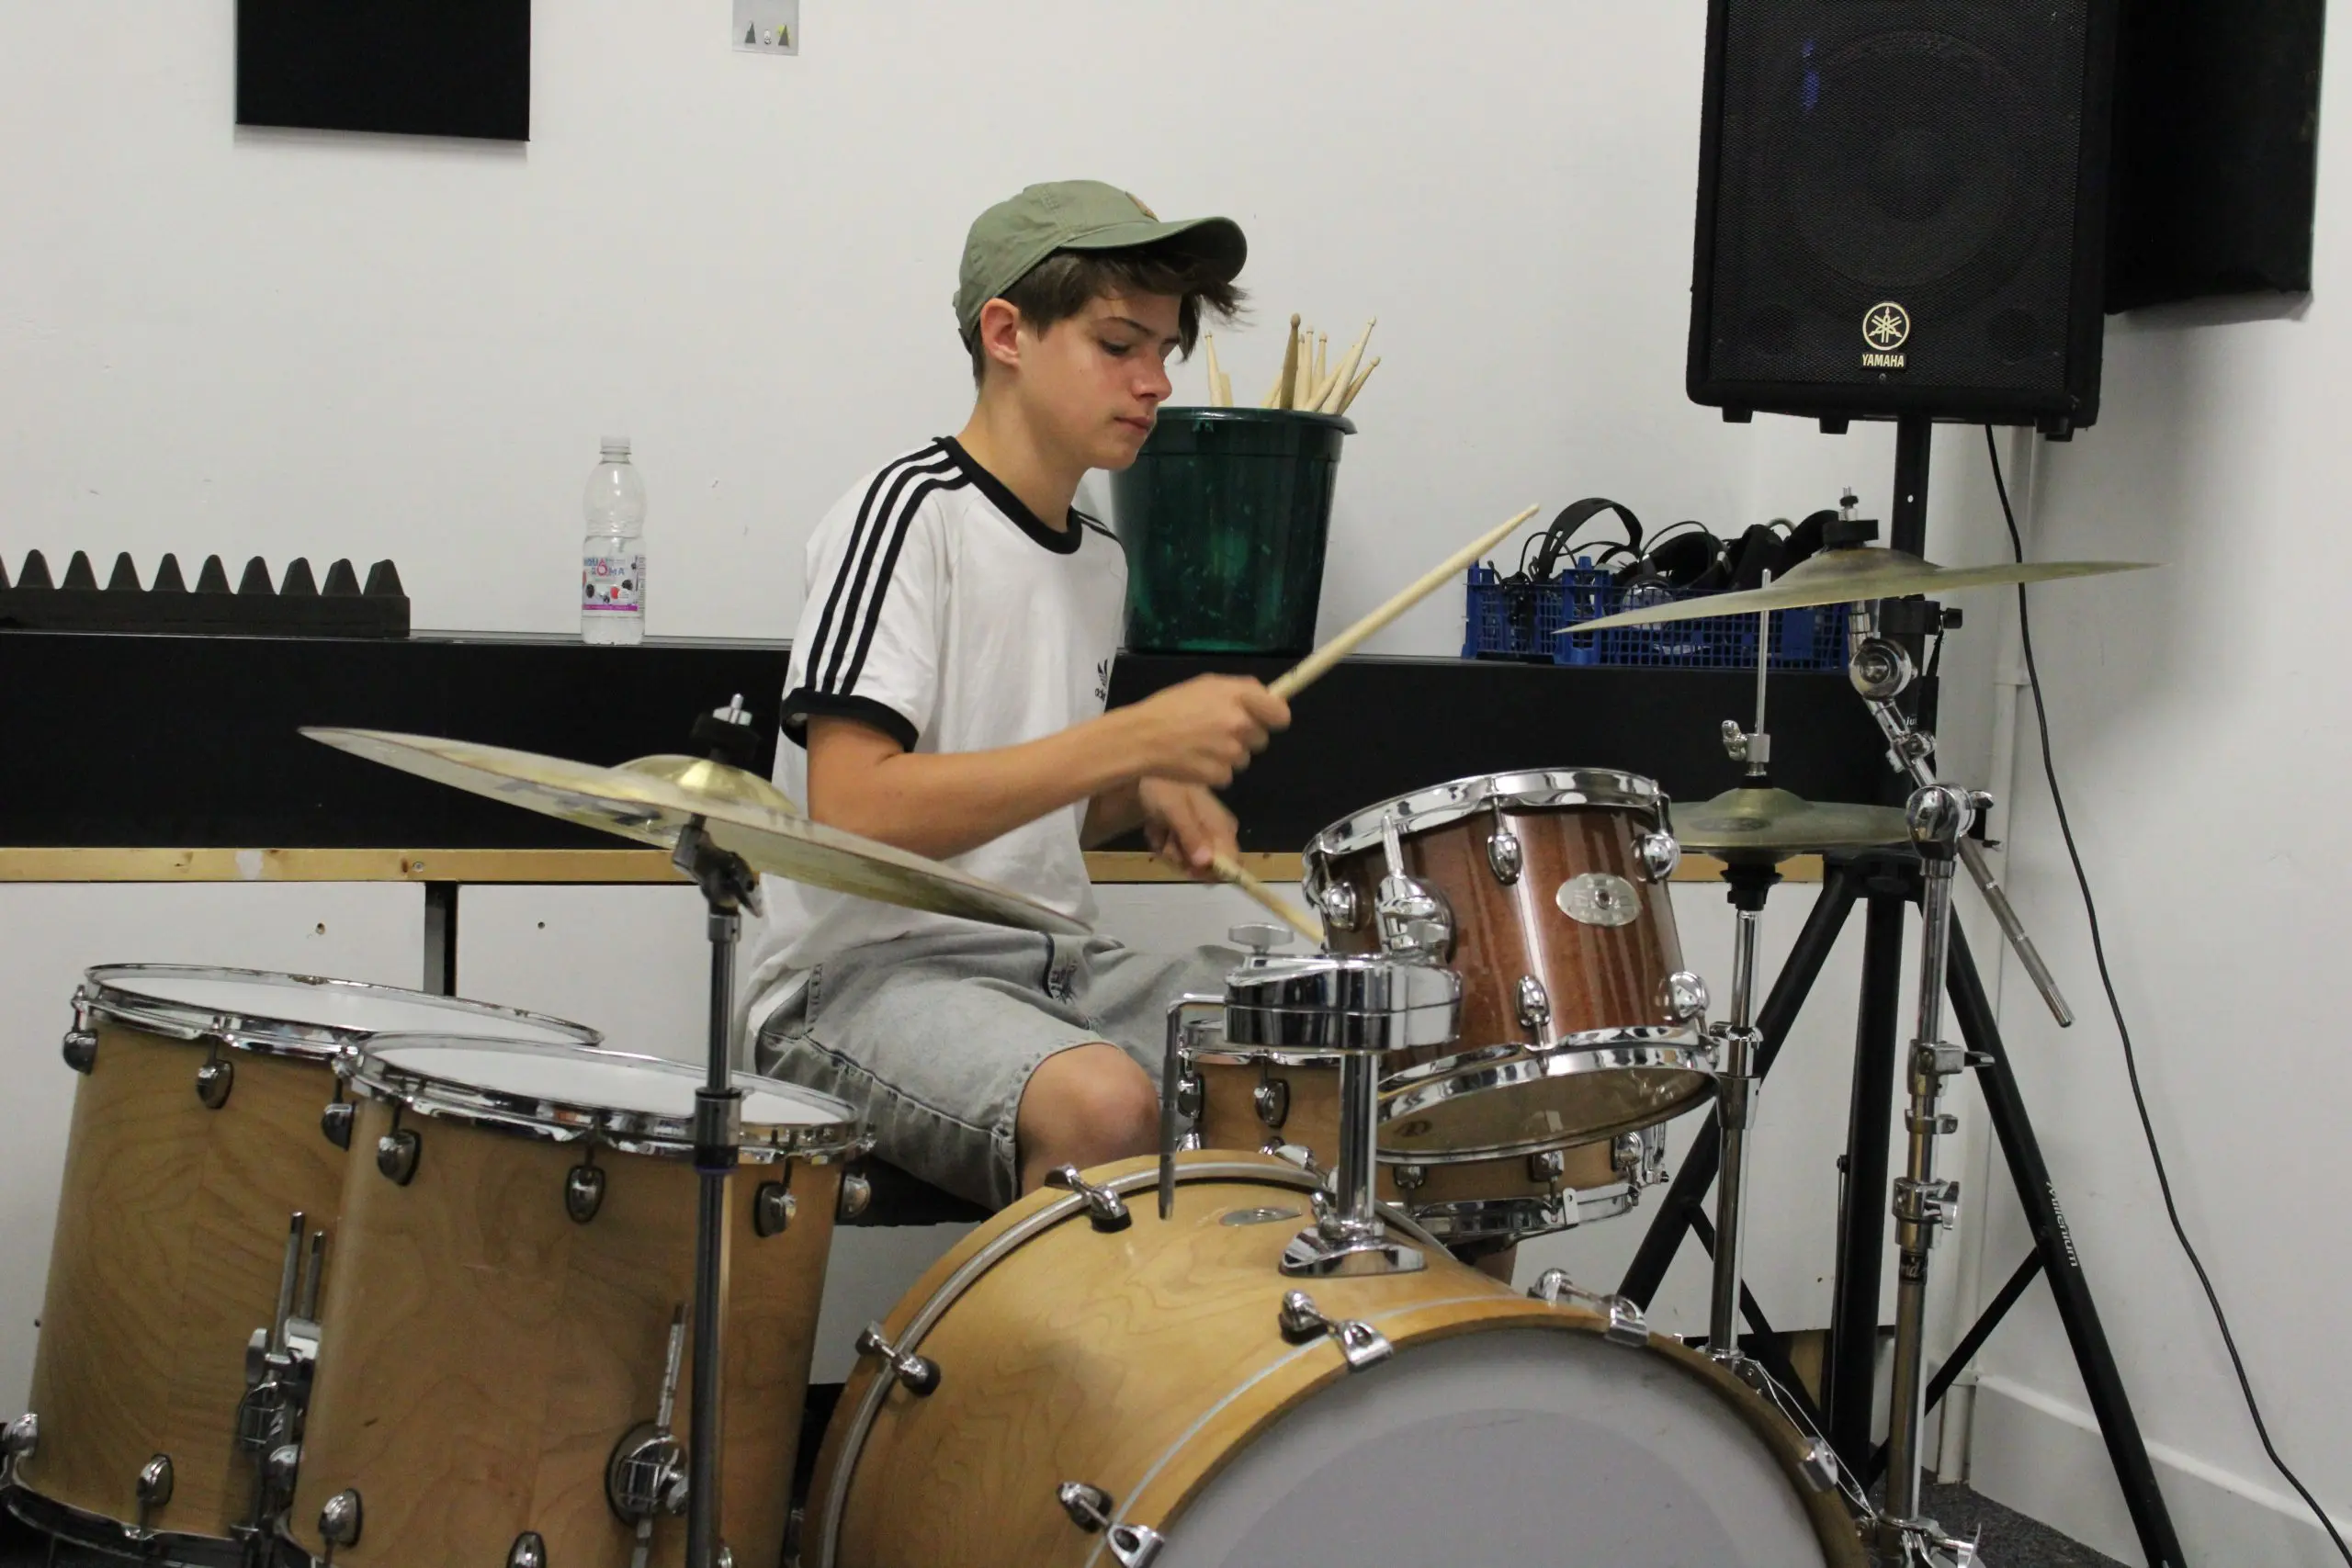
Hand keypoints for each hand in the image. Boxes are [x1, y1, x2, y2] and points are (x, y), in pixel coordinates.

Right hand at [1116, 676, 1290, 787]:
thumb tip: (1267, 696)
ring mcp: (1231, 752)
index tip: (1267, 720)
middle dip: (1245, 737)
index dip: (1274, 717)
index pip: (1280, 714)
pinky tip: (1195, 760)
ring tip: (1200, 744)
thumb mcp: (1205, 684)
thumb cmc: (1170, 706)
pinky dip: (1215, 770)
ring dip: (1228, 754)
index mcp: (1238, 697)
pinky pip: (1228, 774)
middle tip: (1218, 731)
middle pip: (1261, 738)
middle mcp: (1240, 724)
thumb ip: (1240, 689)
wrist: (1141, 738)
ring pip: (1244, 758)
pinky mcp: (1220, 775)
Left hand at [1139, 778, 1238, 878]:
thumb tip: (1206, 863)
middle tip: (1167, 840)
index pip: (1232, 866)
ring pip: (1188, 863)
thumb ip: (1190, 836)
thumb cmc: (1165, 786)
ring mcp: (1203, 836)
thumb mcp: (1174, 810)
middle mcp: (1218, 836)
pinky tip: (1158, 828)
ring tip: (1160, 828)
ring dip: (1168, 850)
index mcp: (1223, 828)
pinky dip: (1164, 843)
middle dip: (1181, 859)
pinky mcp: (1189, 835)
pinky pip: (1178, 853)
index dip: (1209, 873)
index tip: (1187, 866)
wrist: (1151, 768)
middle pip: (1206, 869)